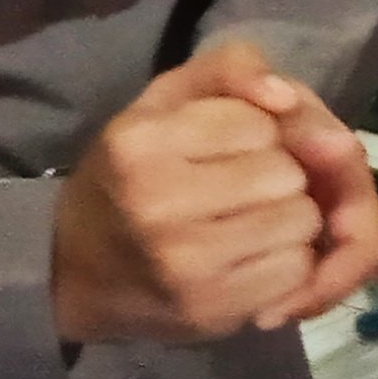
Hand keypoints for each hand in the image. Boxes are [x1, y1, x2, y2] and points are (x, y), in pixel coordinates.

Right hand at [53, 34, 377, 342]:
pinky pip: (296, 271)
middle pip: (286, 174)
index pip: (258, 122)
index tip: (225, 148)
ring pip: (301, 222)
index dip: (256, 131)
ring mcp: (185, 265)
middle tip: (243, 189)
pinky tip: (251, 256)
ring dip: (289, 218)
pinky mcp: (210, 311)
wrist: (75, 269)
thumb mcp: (166, 98)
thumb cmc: (130, 172)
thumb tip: (285, 97)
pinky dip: (286, 261)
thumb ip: (231, 67)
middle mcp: (157, 204)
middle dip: (278, 175)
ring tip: (249, 221)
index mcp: (139, 142)